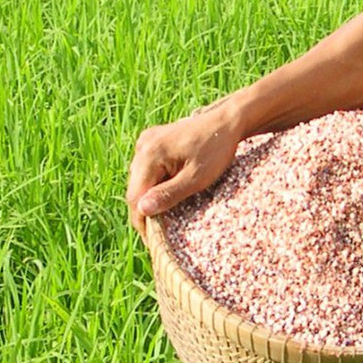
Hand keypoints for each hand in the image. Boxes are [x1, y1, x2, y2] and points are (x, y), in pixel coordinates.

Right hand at [125, 103, 243, 230]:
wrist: (227, 120)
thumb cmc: (216, 149)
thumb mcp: (196, 178)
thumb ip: (168, 194)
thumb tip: (142, 210)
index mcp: (149, 154)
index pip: (134, 196)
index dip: (142, 222)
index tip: (154, 241)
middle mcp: (143, 146)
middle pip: (135, 188)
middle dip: (146, 210)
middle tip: (162, 233)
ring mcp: (146, 141)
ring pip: (140, 179)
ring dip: (150, 197)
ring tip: (167, 213)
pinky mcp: (153, 140)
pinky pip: (147, 168)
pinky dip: (155, 182)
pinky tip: (170, 190)